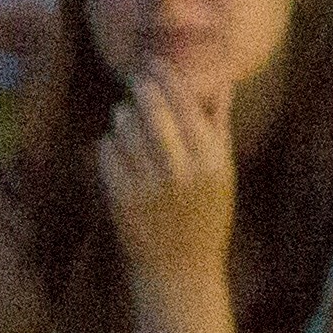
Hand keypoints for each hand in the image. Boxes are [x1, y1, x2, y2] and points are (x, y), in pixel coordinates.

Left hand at [98, 58, 236, 291]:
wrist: (181, 269)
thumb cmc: (207, 216)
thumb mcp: (224, 173)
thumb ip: (220, 127)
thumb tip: (222, 85)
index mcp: (214, 161)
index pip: (189, 105)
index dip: (170, 79)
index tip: (157, 63)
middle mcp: (184, 170)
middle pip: (155, 111)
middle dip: (143, 89)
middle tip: (137, 78)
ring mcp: (150, 184)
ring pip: (127, 129)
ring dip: (124, 116)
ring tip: (126, 113)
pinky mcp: (122, 196)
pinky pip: (108, 153)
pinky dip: (109, 143)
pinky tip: (117, 145)